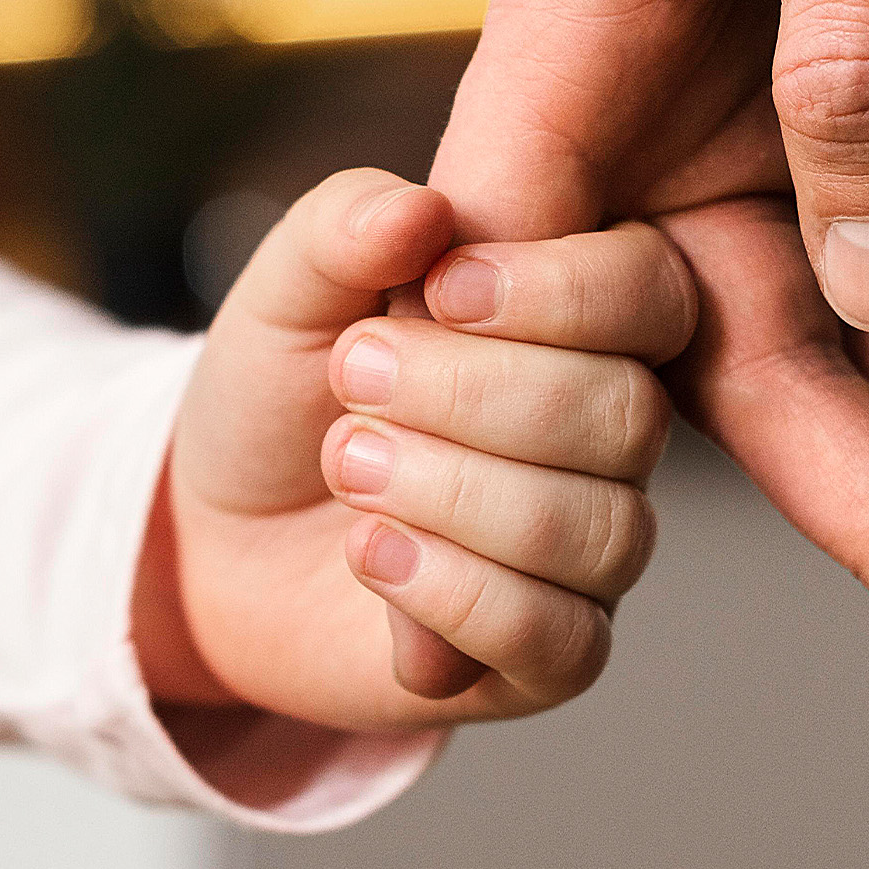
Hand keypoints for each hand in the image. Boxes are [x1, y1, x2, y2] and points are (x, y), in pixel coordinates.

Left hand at [137, 170, 692, 728]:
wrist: (217, 534)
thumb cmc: (282, 394)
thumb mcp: (290, 289)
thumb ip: (346, 228)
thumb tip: (422, 211)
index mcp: (583, 322)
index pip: (651, 295)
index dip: (559, 293)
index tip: (438, 291)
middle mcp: (612, 436)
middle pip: (624, 416)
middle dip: (473, 396)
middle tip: (353, 376)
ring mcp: (589, 551)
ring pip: (594, 530)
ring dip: (452, 493)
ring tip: (347, 463)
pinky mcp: (547, 656)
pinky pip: (556, 639)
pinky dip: (453, 593)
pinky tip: (371, 553)